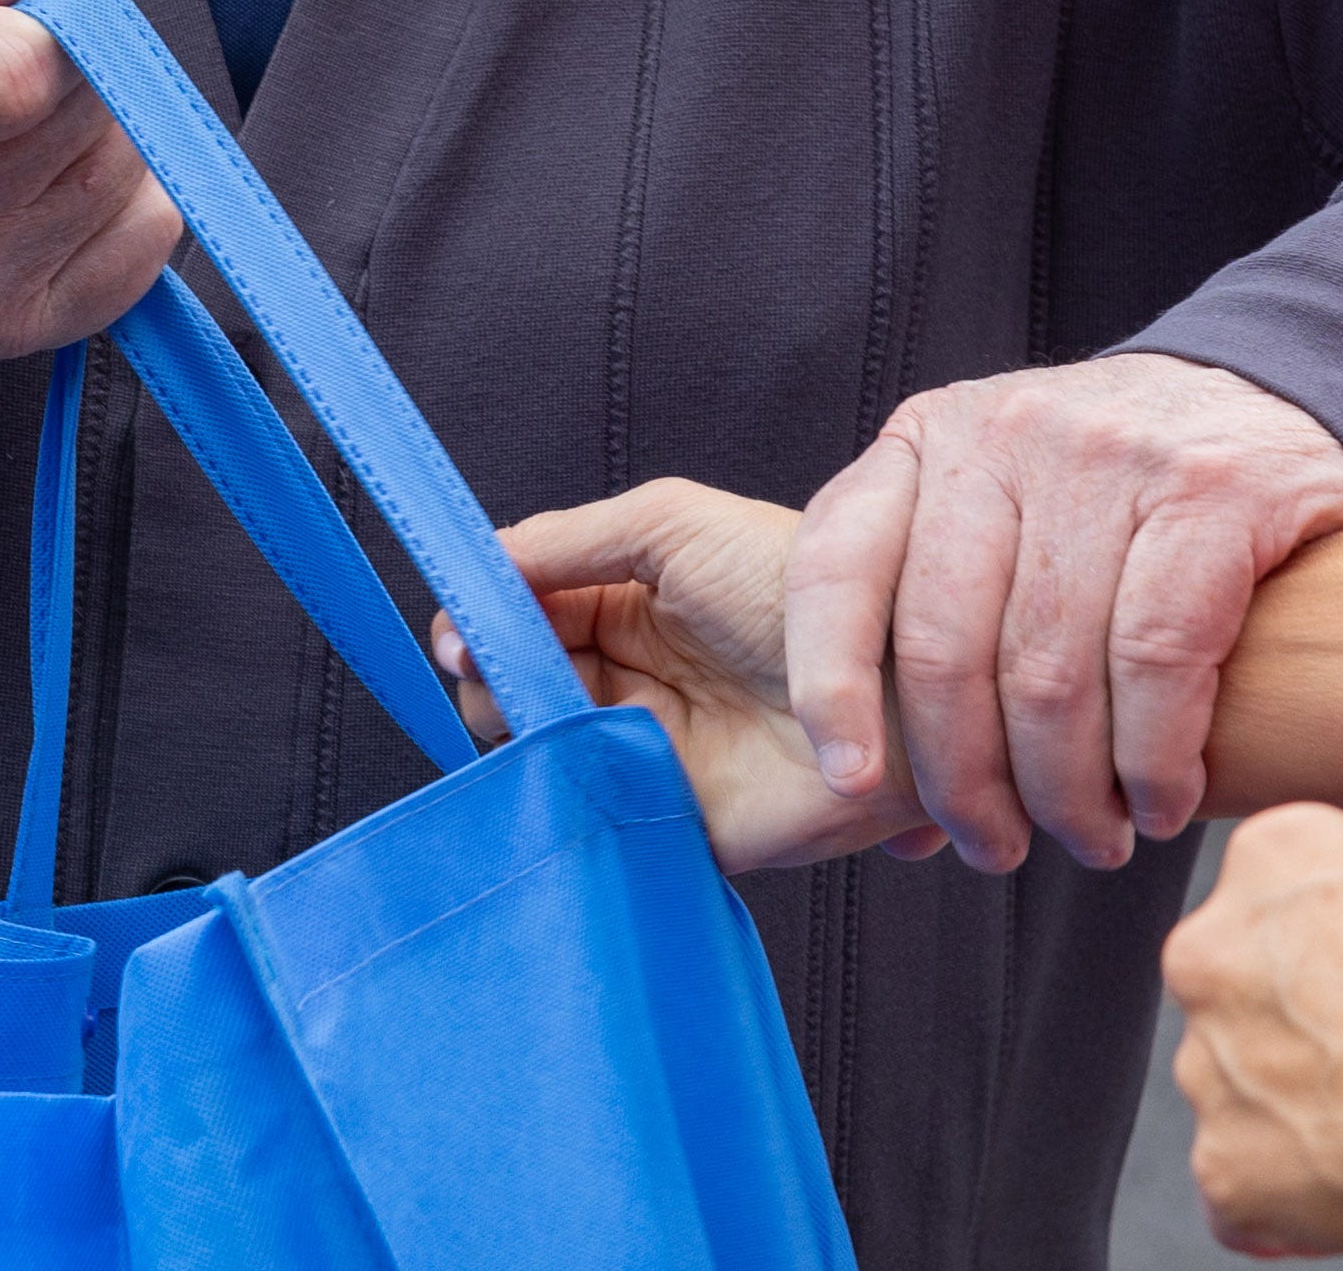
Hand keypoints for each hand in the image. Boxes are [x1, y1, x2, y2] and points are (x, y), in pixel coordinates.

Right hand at [0, 0, 180, 358]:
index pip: (17, 77)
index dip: (53, 19)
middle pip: (84, 114)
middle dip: (75, 58)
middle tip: (18, 49)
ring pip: (122, 166)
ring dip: (99, 119)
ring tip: (19, 113)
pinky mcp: (14, 328)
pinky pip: (146, 235)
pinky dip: (126, 188)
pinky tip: (53, 169)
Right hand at [448, 481, 938, 871]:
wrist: (882, 686)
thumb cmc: (791, 588)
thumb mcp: (665, 525)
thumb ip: (561, 542)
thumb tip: (470, 579)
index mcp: (623, 603)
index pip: (519, 611)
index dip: (480, 621)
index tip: (460, 635)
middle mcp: (624, 676)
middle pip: (511, 682)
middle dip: (491, 676)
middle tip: (502, 676)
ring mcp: (638, 749)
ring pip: (532, 749)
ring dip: (518, 732)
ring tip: (550, 714)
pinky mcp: (660, 817)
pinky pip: (580, 815)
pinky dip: (552, 796)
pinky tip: (565, 768)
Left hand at [788, 354, 1342, 873]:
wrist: (1264, 402)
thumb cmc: (1111, 497)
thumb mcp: (1002, 523)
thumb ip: (939, 643)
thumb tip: (890, 824)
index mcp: (927, 441)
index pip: (836, 566)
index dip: (830, 686)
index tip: (850, 784)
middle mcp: (1005, 435)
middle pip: (947, 648)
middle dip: (967, 783)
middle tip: (1000, 850)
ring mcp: (1109, 456)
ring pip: (1051, 671)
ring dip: (1067, 792)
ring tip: (1093, 839)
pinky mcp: (1212, 493)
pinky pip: (1158, 657)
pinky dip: (1154, 757)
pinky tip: (1161, 800)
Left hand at [1164, 806, 1342, 1258]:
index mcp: (1272, 858)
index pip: (1283, 902)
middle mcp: (1213, 953)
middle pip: (1242, 995)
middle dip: (1300, 1031)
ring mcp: (1207, 1066)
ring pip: (1236, 1093)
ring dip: (1292, 1115)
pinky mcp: (1222, 1168)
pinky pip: (1240, 1194)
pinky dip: (1288, 1206)